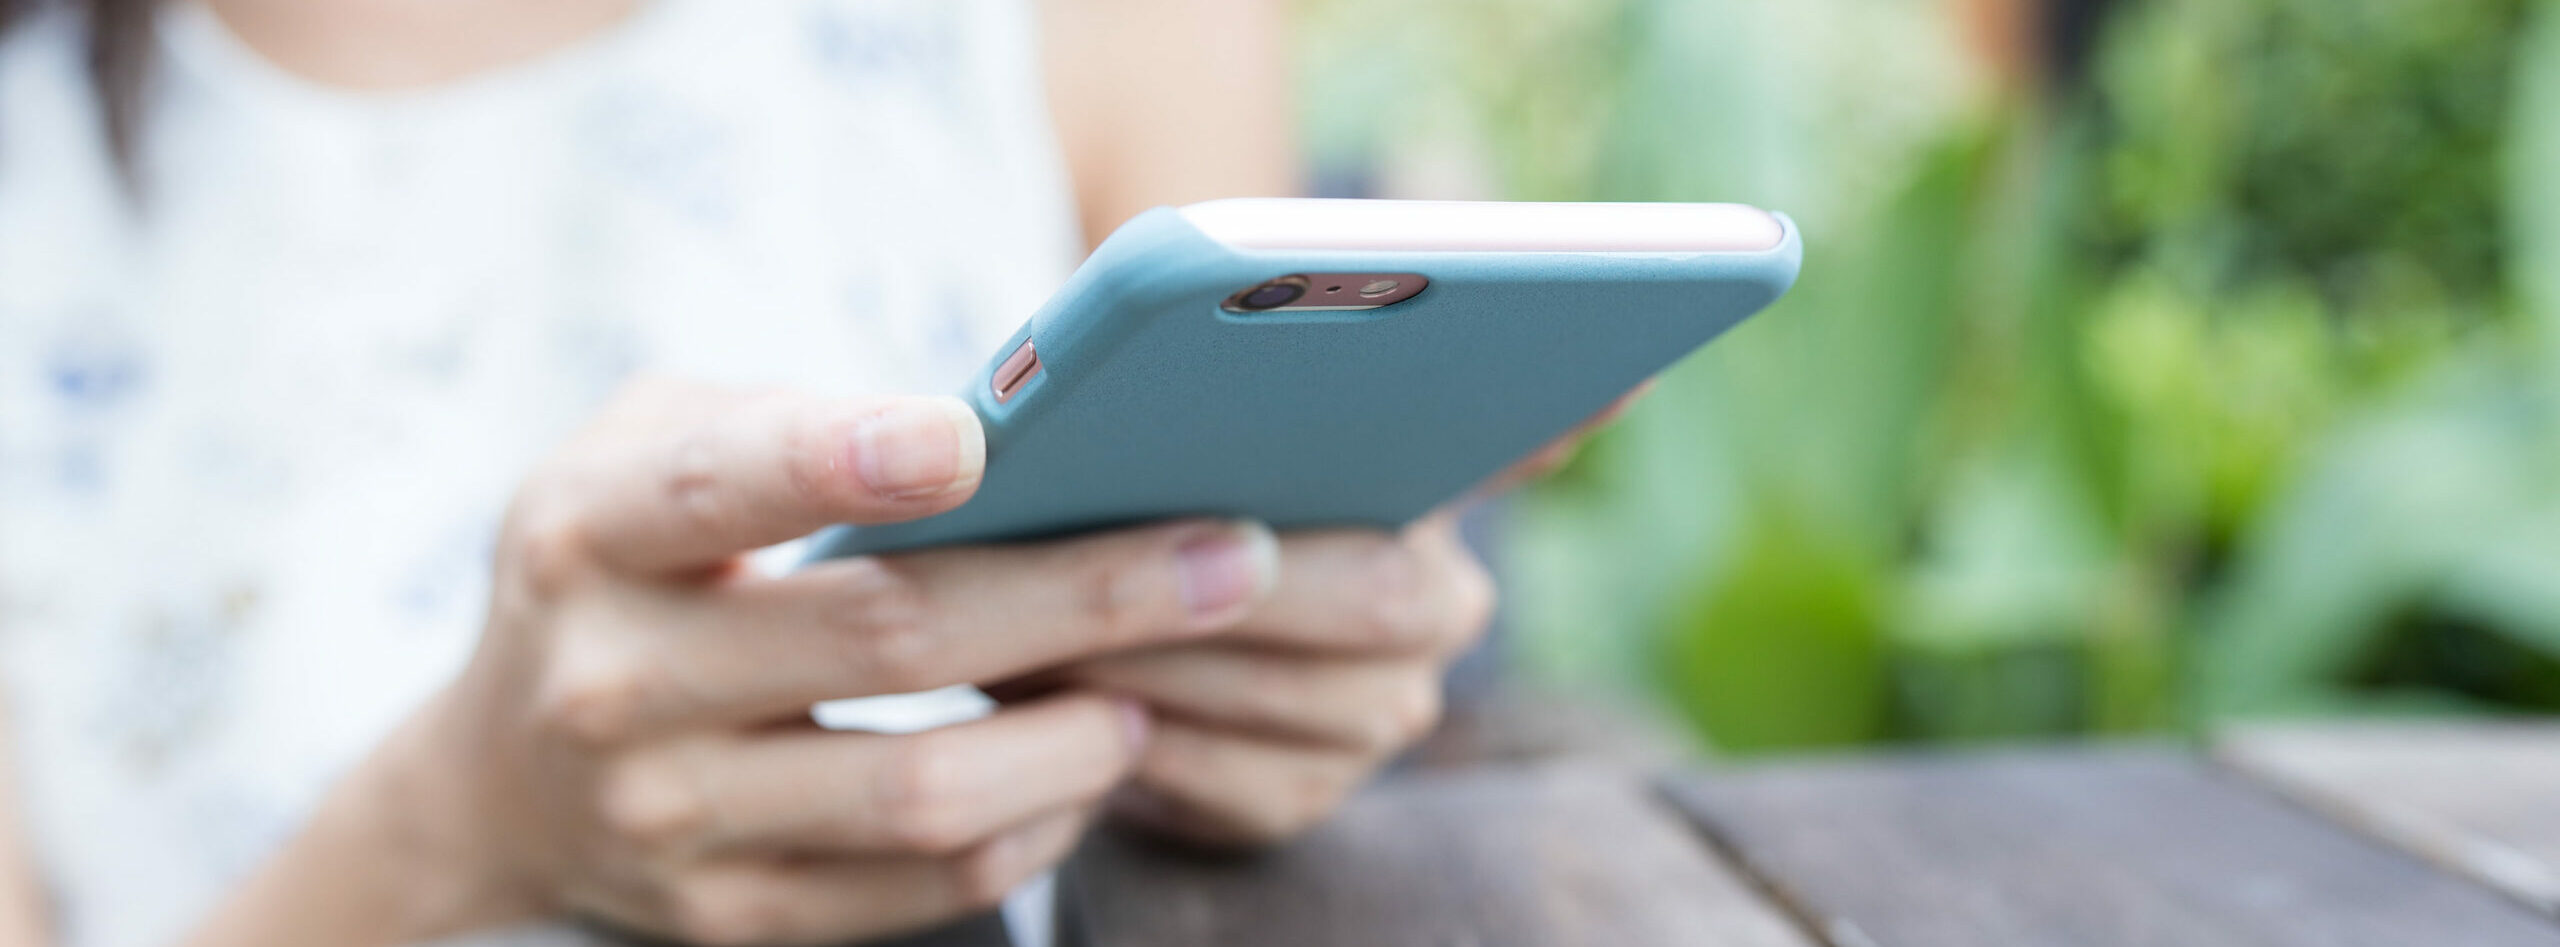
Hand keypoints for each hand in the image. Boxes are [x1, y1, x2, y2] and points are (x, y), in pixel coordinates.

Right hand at [214, 379, 1280, 946]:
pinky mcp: (731, 920)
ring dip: (1076, 735)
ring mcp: (669, 822)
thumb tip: (994, 427)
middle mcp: (612, 684)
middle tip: (1236, 555)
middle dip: (1083, 594)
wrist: (502, 779)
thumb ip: (780, 421)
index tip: (976, 439)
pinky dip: (1034, 827)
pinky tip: (1093, 764)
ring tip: (1168, 680)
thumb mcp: (643, 454)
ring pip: (919, 790)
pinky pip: (921, 889)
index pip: (719, 487)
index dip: (843, 459)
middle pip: (884, 636)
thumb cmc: (629, 562)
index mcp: (587, 534)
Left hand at [1031, 385, 1650, 846]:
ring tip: (1067, 622)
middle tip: (1141, 547)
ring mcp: (1377, 710)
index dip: (1565, 417)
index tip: (1614, 370)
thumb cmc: (1118, 493)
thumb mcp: (1157, 417)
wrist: (1054, 630)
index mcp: (1425, 486)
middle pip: (1383, 594)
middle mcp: (1436, 603)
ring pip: (1302, 697)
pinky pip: (1240, 783)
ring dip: (1178, 662)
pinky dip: (1156, 741)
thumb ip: (1223, 364)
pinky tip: (1087, 705)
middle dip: (1248, 577)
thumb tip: (1243, 266)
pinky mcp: (1295, 795)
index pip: (1520, 437)